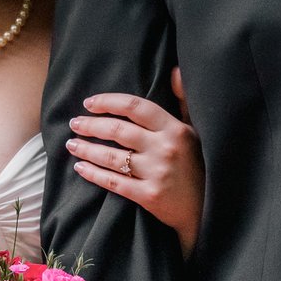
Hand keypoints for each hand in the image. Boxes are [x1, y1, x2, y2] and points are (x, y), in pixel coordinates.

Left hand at [68, 68, 204, 254]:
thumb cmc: (200, 166)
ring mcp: (157, 173)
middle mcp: (165, 148)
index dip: (109, 102)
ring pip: (112, 156)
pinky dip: (93, 173)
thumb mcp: (196, 131)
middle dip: (91, 125)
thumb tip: (174, 72)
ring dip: (87, 148)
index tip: (89, 103)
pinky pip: (113, 182)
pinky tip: (80, 167)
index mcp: (176, 129)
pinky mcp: (149, 196)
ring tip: (72, 144)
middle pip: (118, 130)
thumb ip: (183, 101)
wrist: (208, 208)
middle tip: (74, 123)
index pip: (136, 107)